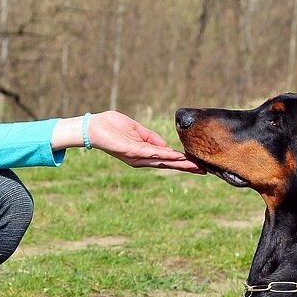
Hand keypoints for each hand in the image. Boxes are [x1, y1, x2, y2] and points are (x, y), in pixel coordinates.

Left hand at [86, 111, 203, 172]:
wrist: (92, 127)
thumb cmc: (111, 126)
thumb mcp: (136, 130)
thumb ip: (151, 137)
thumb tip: (166, 146)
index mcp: (143, 153)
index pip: (166, 159)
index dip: (181, 162)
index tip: (197, 164)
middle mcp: (141, 159)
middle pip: (167, 164)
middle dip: (185, 167)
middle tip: (203, 171)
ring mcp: (136, 156)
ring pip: (162, 161)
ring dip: (178, 163)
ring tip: (194, 166)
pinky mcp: (131, 151)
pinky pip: (151, 153)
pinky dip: (164, 154)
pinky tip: (176, 155)